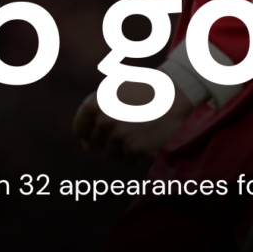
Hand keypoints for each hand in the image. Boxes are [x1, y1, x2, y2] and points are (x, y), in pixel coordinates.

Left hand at [73, 81, 194, 162]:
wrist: (173, 92)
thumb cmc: (141, 90)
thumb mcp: (114, 95)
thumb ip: (95, 118)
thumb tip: (86, 147)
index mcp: (93, 105)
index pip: (79, 130)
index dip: (90, 130)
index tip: (104, 126)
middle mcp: (103, 122)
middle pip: (97, 144)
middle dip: (110, 137)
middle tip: (128, 122)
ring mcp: (119, 137)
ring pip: (112, 155)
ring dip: (123, 147)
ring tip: (138, 129)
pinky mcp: (135, 150)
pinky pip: (128, 161)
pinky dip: (137, 153)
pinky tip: (147, 136)